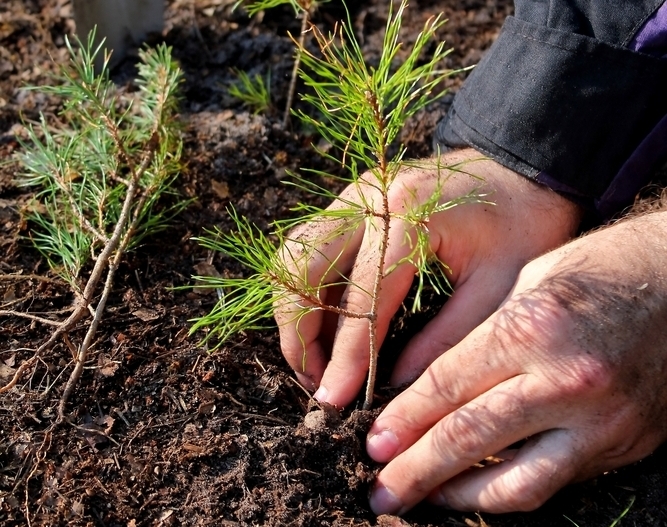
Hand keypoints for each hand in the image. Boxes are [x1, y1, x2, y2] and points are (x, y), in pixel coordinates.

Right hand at [274, 148, 580, 406]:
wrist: (524, 168)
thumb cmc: (523, 225)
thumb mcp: (498, 288)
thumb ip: (444, 339)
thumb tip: (395, 388)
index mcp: (409, 217)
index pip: (361, 299)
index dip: (344, 357)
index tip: (333, 400)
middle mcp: (369, 200)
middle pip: (302, 270)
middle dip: (298, 332)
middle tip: (315, 381)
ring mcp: (355, 196)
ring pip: (294, 255)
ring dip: (294, 310)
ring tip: (314, 358)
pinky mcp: (353, 202)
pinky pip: (308, 247)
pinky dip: (305, 289)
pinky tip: (324, 323)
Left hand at [367, 211, 666, 513]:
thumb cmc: (597, 269)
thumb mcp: (526, 282)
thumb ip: (478, 337)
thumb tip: (423, 387)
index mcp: (533, 328)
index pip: (447, 387)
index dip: (404, 419)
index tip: (375, 442)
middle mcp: (567, 380)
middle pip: (470, 437)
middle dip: (416, 469)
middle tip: (381, 491)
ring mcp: (601, 420)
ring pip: (515, 482)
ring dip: (458, 497)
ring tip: (421, 501)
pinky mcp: (624, 445)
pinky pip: (553, 481)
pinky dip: (508, 492)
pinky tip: (476, 491)